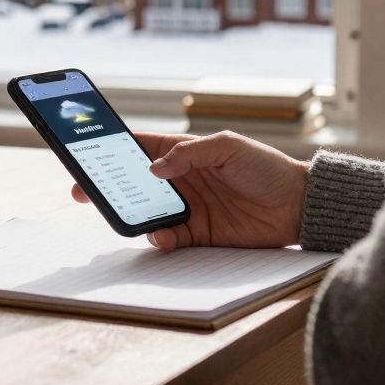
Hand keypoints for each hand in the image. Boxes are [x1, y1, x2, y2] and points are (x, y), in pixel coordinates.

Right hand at [70, 131, 308, 251]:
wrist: (298, 206)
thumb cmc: (266, 168)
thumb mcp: (229, 146)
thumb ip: (190, 153)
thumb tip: (155, 168)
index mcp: (185, 154)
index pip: (141, 149)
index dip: (113, 150)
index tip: (88, 154)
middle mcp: (181, 181)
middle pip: (135, 183)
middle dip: (109, 186)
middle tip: (85, 191)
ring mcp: (188, 208)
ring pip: (147, 213)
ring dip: (132, 215)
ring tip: (122, 216)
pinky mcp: (199, 235)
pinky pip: (168, 238)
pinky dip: (159, 238)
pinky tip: (160, 236)